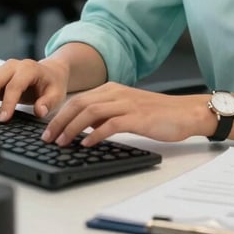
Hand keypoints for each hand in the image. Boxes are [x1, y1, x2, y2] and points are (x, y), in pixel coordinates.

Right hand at [0, 58, 68, 121]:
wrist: (51, 72)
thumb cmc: (53, 84)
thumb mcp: (57, 94)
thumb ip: (48, 103)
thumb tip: (39, 111)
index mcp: (29, 69)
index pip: (14, 86)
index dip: (8, 103)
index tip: (3, 119)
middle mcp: (14, 66)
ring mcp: (3, 68)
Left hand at [40, 82, 214, 146]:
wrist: (185, 112)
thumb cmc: (157, 114)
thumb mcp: (127, 110)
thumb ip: (106, 114)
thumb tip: (82, 127)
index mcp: (113, 89)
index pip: (79, 99)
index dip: (60, 115)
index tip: (48, 130)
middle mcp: (117, 93)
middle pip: (80, 104)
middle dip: (59, 122)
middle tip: (48, 139)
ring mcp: (127, 103)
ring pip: (90, 112)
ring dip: (72, 128)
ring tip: (62, 143)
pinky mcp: (137, 117)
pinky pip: (110, 124)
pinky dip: (95, 134)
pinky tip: (86, 144)